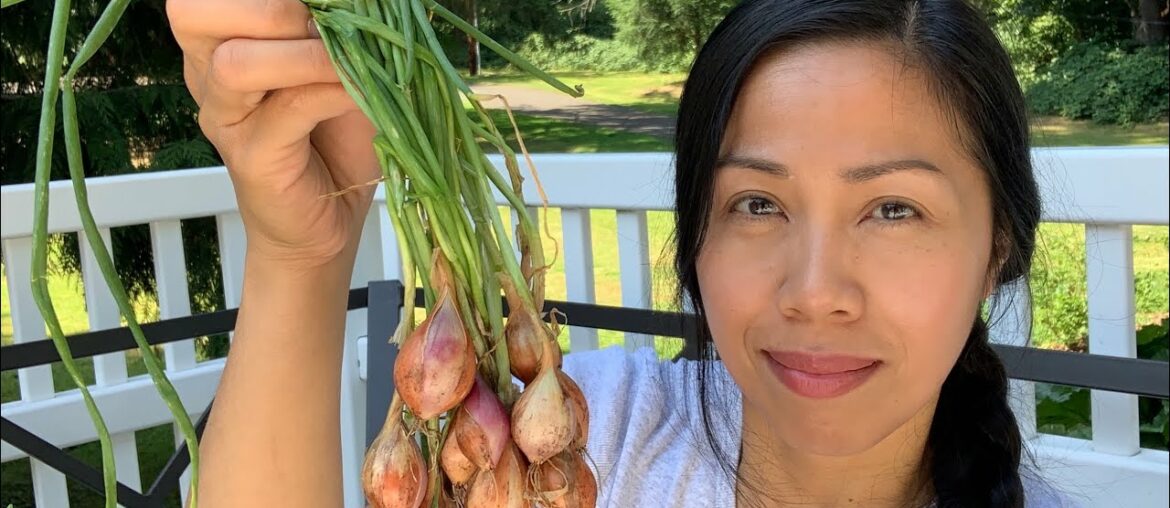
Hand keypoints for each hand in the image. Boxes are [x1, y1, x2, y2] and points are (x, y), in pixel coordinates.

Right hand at [168, 0, 379, 268]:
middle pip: (193, 13)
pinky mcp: (251, 158)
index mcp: (219, 41)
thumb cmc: (335, 135)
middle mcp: (206, 74)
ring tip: (344, 64)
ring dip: (303, 53)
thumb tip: (352, 5)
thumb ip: (331, 30)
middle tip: (322, 27)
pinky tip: (358, 92)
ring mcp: (224, 118)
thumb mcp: (334, 65)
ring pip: (234, 63)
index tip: (317, 7)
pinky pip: (287, 109)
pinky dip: (330, 90)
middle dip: (269, 8)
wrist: (331, 216)